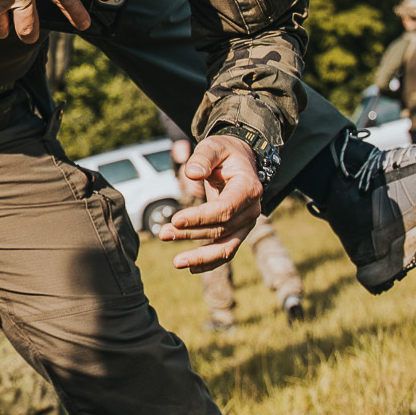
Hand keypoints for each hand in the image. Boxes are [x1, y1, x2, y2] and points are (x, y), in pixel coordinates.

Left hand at [155, 134, 262, 272]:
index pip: (225, 209)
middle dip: (191, 234)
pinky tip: (190, 267)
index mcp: (248, 188)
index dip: (200, 217)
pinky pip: (226, 250)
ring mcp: (247, 223)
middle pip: (221, 229)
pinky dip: (209, 261)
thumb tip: (191, 174)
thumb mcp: (214, 146)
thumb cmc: (225, 152)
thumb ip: (203, 158)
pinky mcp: (238, 231)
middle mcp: (252, 209)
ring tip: (176, 261)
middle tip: (163, 233)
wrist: (240, 161)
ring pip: (226, 246)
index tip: (176, 220)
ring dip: (200, 255)